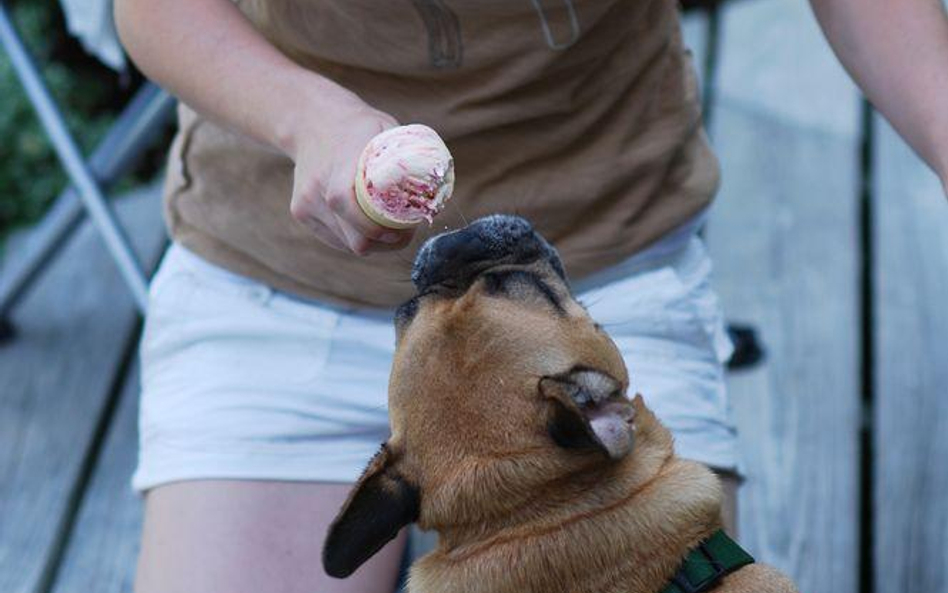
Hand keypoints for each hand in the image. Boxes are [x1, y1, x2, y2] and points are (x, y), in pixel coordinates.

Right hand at [288, 99, 415, 254]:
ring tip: (390, 230)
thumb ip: (406, 154)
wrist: (310, 120)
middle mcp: (316, 188)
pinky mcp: (300, 213)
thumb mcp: (383, 129)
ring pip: (345, 243)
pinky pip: (334, 239)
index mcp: (337, 164)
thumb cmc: (357, 126)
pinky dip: (354, 238)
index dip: (375, 227)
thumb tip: (438, 183)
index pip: (346, 203)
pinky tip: (368, 227)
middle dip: (383, 244)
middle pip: (352, 237)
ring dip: (371, 244)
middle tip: (404, 234)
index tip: (401, 231)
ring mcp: (305, 203)